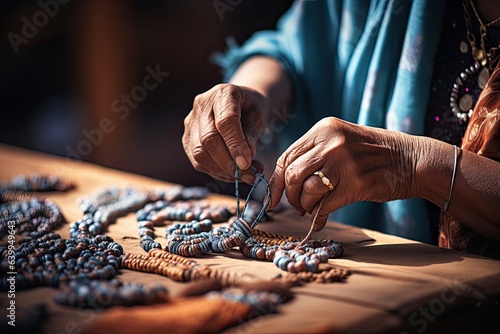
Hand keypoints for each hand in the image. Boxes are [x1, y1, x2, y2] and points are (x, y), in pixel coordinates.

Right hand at [182, 83, 266, 182]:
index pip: (225, 122)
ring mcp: (191, 122)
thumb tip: (243, 162)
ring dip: (222, 171)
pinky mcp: (187, 138)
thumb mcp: (258, 119)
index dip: (235, 145)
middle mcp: (202, 105)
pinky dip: (216, 172)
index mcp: (223, 93)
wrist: (239, 106)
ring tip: (244, 175)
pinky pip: (198, 161)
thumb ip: (250, 137)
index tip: (247, 163)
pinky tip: (232, 174)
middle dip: (228, 163)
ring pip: (199, 153)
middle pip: (208, 139)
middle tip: (249, 174)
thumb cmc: (250, 110)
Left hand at [269, 117, 417, 230]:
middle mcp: (331, 142)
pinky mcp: (356, 184)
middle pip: (293, 174)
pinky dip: (318, 218)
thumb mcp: (342, 140)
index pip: (288, 156)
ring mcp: (344, 162)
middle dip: (290, 195)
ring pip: (307, 190)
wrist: (413, 160)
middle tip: (298, 206)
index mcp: (324, 129)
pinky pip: (325, 206)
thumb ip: (316, 153)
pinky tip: (319, 222)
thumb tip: (286, 180)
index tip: (274, 197)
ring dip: (305, 206)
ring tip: (311, 210)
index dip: (277, 180)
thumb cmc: (375, 153)